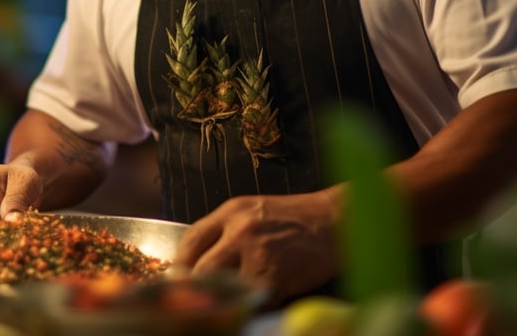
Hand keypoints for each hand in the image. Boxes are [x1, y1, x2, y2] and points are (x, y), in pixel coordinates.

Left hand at [174, 190, 341, 306]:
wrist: (338, 221)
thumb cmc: (297, 218)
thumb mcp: (256, 212)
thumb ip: (227, 232)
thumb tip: (198, 262)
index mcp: (232, 211)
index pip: (191, 239)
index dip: (180, 264)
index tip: (178, 280)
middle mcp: (241, 230)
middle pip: (200, 268)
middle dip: (195, 288)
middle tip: (195, 299)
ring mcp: (258, 254)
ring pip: (223, 288)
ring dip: (221, 300)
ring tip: (222, 305)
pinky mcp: (276, 277)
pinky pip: (251, 300)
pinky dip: (249, 306)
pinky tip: (252, 304)